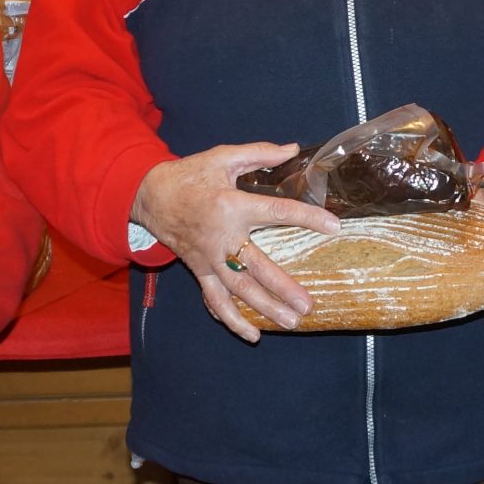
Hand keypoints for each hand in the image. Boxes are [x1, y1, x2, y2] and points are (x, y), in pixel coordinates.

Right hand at [133, 143, 342, 343]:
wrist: (150, 196)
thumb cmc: (190, 175)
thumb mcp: (223, 157)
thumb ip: (259, 154)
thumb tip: (292, 149)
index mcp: (231, 205)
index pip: (277, 212)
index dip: (306, 218)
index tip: (333, 226)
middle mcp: (222, 237)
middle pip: (256, 267)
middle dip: (282, 288)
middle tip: (307, 305)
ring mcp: (209, 258)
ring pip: (238, 289)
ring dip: (263, 309)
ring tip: (290, 322)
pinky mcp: (199, 270)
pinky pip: (214, 299)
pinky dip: (230, 318)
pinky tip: (251, 334)